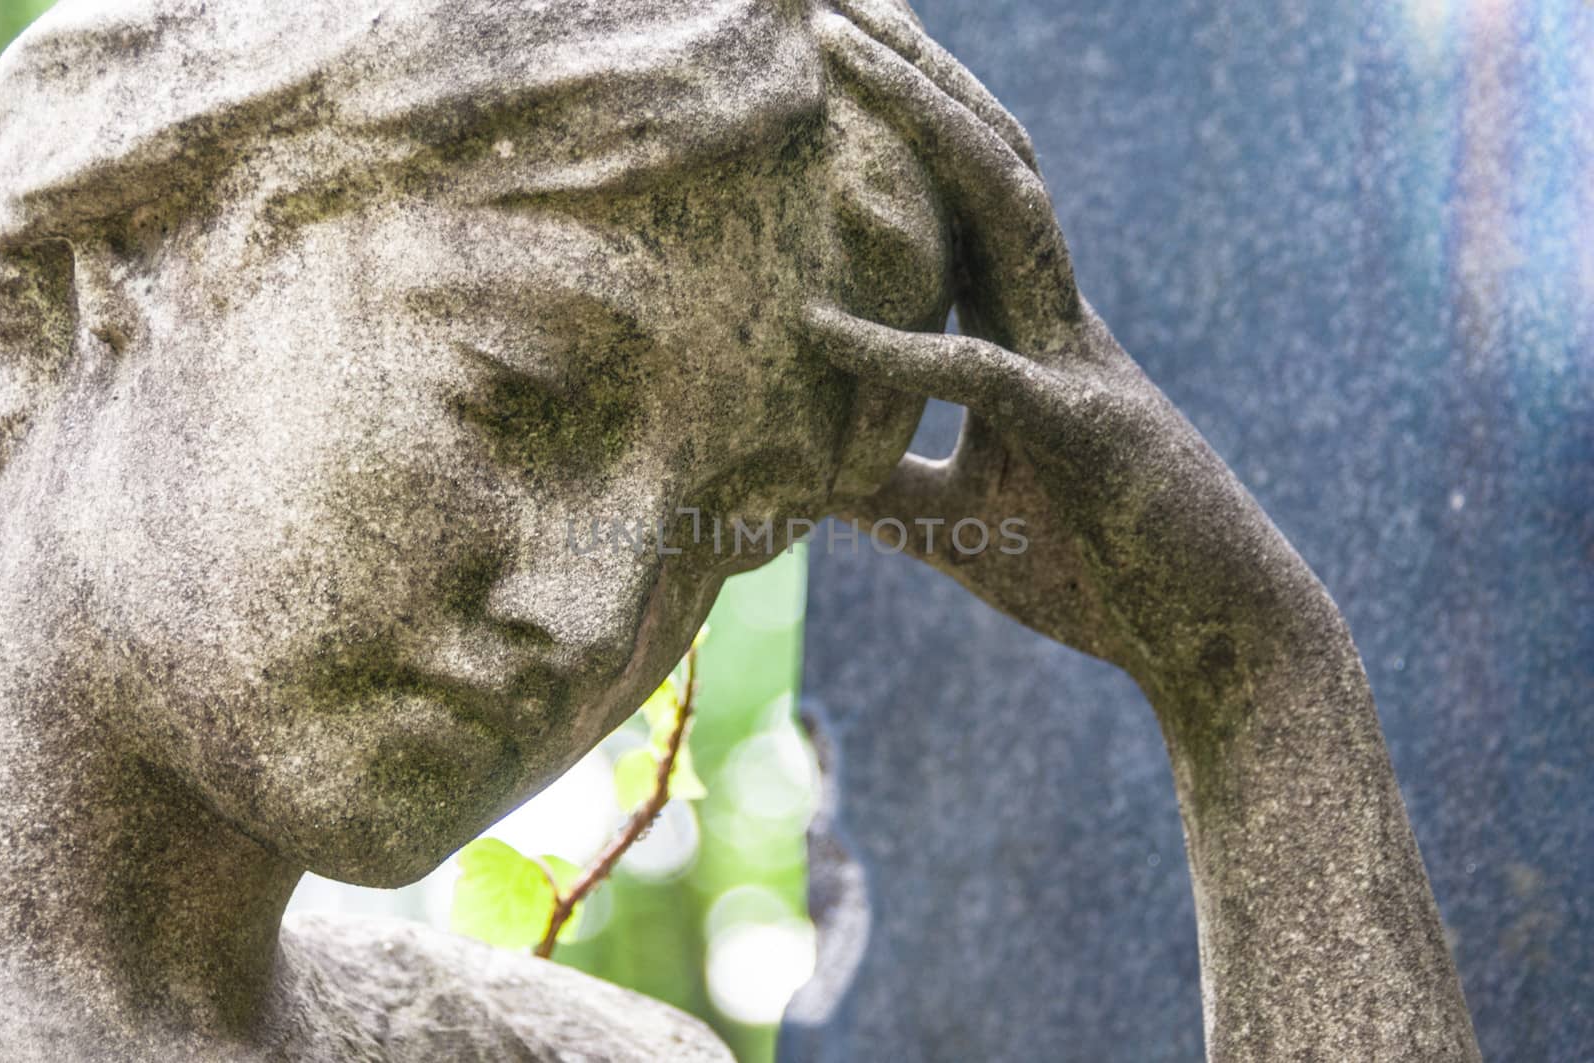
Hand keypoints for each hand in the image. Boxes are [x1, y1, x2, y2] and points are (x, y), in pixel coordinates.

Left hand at [813, 13, 1330, 692]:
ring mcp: (1078, 361)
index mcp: (1029, 332)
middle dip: (914, 75)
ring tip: (847, 53)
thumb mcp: (963, 524)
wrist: (1215, 639)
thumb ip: (889, 487)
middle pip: (985, 163)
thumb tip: (798, 473)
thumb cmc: (1097, 574)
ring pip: (1006, 209)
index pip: (960, 205)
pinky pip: (979, 372)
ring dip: (925, 125)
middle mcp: (1055, 319)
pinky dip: (893, 350)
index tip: (836, 65)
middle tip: (831, 1)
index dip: (903, 127)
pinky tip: (814, 327)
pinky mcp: (1088, 430)